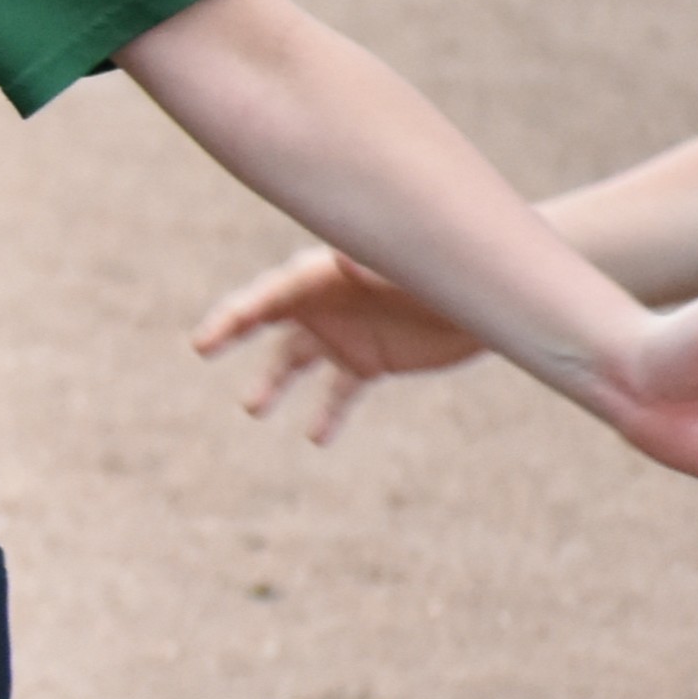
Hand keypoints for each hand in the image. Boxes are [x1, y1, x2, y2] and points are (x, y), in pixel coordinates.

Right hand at [191, 245, 487, 441]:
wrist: (491, 294)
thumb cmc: (447, 266)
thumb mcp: (407, 262)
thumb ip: (375, 263)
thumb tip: (347, 261)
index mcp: (324, 273)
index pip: (268, 295)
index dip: (233, 317)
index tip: (207, 341)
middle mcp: (325, 302)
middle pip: (267, 319)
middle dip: (234, 329)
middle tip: (206, 346)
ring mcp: (344, 332)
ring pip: (292, 360)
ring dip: (271, 382)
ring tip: (252, 407)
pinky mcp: (369, 361)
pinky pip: (337, 392)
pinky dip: (326, 415)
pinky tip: (316, 437)